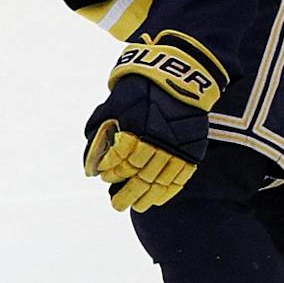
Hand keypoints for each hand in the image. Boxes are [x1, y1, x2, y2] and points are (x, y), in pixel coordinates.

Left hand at [82, 31, 225, 212]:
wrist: (177, 76)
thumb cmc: (138, 92)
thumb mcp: (111, 107)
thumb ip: (98, 134)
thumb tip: (89, 167)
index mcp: (135, 127)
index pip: (120, 158)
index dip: (111, 171)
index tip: (104, 176)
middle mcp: (157, 138)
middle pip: (139, 174)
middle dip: (126, 193)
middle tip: (116, 204)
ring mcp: (177, 145)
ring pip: (160, 179)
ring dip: (146, 196)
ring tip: (135, 206)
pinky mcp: (193, 148)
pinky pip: (181, 176)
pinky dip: (169, 191)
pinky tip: (157, 199)